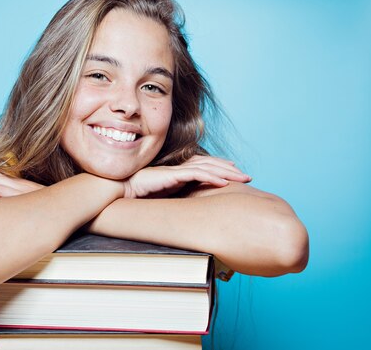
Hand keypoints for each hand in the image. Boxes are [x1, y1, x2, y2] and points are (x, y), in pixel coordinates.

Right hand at [123, 155, 250, 198]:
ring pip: (207, 168)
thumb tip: (191, 205)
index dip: (221, 167)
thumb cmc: (140, 193)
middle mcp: (179, 167)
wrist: (123, 189)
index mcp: (178, 171)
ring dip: (226, 173)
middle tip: (247, 176)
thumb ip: (177, 194)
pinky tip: (223, 182)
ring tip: (241, 178)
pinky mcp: (171, 175)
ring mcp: (176, 170)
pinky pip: (195, 174)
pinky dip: (211, 177)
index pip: (204, 165)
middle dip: (230, 169)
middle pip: (210, 164)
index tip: (235, 171)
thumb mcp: (164, 194)